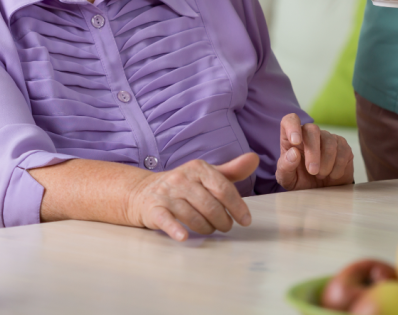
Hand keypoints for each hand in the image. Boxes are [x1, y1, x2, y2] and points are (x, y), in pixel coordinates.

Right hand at [126, 152, 258, 241]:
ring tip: (209, 229)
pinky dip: (175, 229)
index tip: (245, 221)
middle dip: (222, 220)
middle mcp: (182, 178)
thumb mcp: (206, 175)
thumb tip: (254, 159)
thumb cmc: (183, 185)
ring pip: (194, 216)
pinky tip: (183, 237)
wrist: (143, 192)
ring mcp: (166, 193)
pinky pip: (166, 220)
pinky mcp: (153, 209)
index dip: (237, 206)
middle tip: (225, 227)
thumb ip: (231, 170)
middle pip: (210, 205)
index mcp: (198, 168)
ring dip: (206, 228)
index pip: (223, 188)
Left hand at [276, 113, 354, 189]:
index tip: (295, 141)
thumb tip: (293, 153)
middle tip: (312, 171)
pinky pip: (343, 151)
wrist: (322, 192)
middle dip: (313, 152)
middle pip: (312, 129)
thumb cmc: (301, 181)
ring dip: (326, 163)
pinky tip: (332, 175)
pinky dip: (337, 167)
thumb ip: (285, 167)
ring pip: (329, 142)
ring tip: (320, 176)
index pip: (290, 120)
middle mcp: (310, 134)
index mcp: (291, 139)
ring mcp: (328, 138)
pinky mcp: (342, 145)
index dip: (292, 126)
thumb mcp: (287, 180)